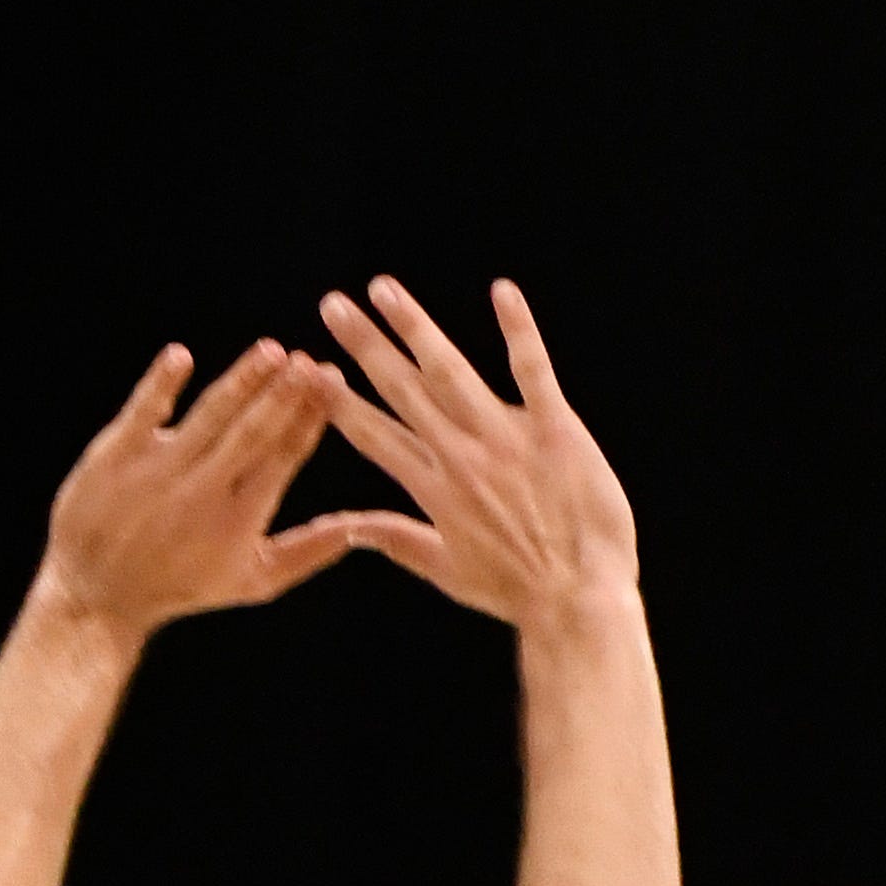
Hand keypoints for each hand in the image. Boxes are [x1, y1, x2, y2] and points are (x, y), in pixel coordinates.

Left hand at [33, 340, 352, 644]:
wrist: (95, 598)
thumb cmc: (182, 585)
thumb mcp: (251, 582)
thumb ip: (308, 553)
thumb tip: (360, 528)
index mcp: (238, 519)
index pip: (283, 457)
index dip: (310, 417)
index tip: (334, 377)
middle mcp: (200, 494)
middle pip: (251, 434)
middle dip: (283, 396)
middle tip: (310, 360)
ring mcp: (155, 474)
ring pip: (207, 418)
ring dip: (241, 383)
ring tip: (270, 351)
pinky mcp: (112, 460)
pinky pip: (141, 414)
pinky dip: (161, 385)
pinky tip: (181, 355)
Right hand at [318, 278, 637, 632]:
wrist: (578, 597)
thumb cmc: (516, 589)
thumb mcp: (446, 572)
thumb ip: (397, 540)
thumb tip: (349, 527)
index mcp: (432, 487)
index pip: (374, 433)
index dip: (338, 399)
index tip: (307, 369)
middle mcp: (460, 455)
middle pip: (402, 389)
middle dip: (364, 345)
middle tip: (333, 304)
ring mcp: (505, 436)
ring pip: (450, 370)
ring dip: (415, 325)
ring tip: (384, 288)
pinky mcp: (554, 426)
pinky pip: (532, 368)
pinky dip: (518, 329)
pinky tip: (502, 290)